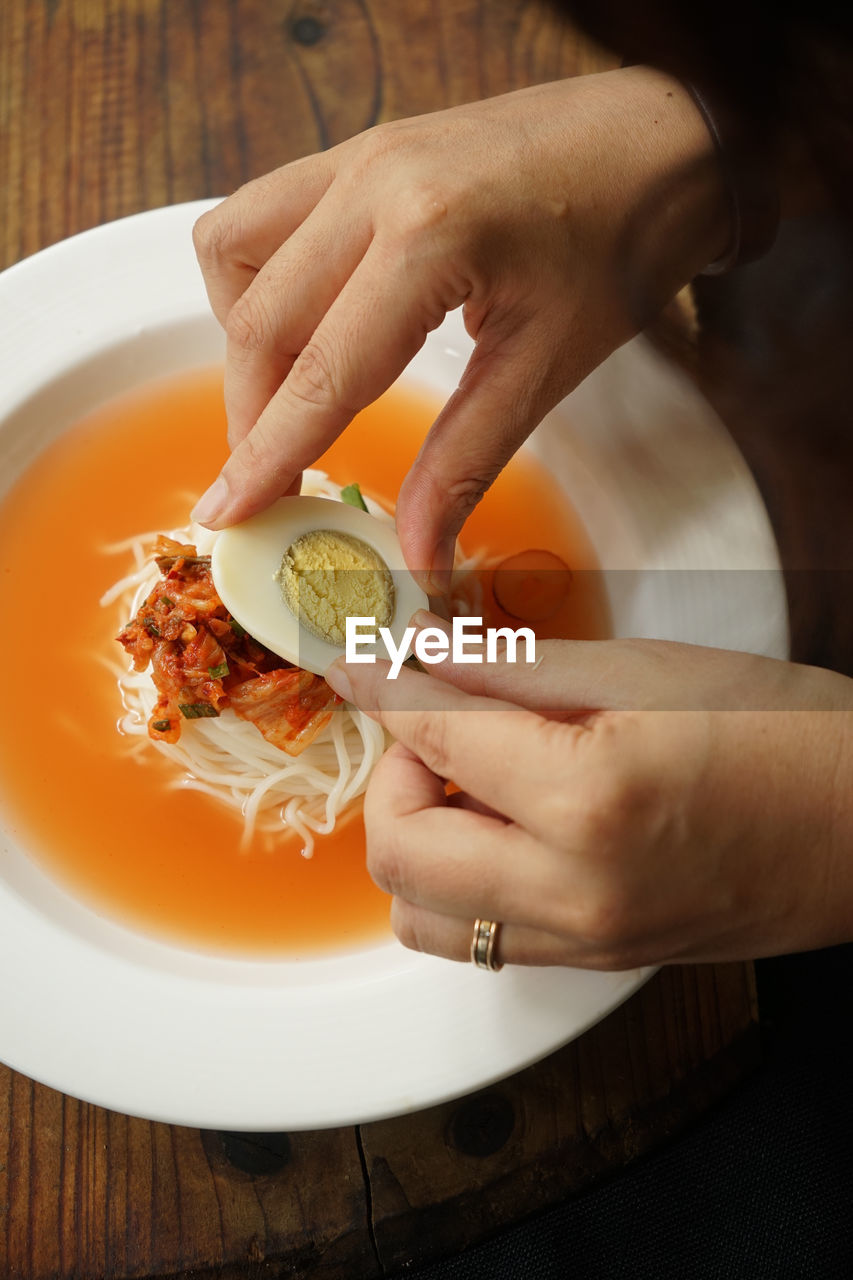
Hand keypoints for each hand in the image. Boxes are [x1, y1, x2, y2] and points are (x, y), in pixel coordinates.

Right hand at [191, 67, 727, 589]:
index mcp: (428, 238)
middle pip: (259, 321)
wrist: (664, 142)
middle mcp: (373, 185)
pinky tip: (311, 321)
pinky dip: (262, 279)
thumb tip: (417, 552)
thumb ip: (464, 464)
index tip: (227, 512)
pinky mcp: (361, 150)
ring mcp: (359, 156)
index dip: (267, 455)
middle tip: (272, 477)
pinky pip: (264, 213)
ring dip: (247, 339)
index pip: (321, 373)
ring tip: (293, 394)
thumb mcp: (546, 368)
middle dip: (252, 415)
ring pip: (235, 254)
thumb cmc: (624, 245)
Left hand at [325, 623, 852, 968]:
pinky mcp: (595, 962)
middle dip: (390, 773)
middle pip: (397, 850)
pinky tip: (504, 828)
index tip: (358, 659)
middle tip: (434, 723)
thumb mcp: (645, 671)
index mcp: (586, 798)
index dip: (380, 684)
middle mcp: (572, 890)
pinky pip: (480, 938)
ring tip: (469, 783)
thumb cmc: (786, 733)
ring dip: (416, 839)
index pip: (432, 736)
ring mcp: (582, 941)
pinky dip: (458, 882)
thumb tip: (421, 649)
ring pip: (421, 914)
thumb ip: (514, 664)